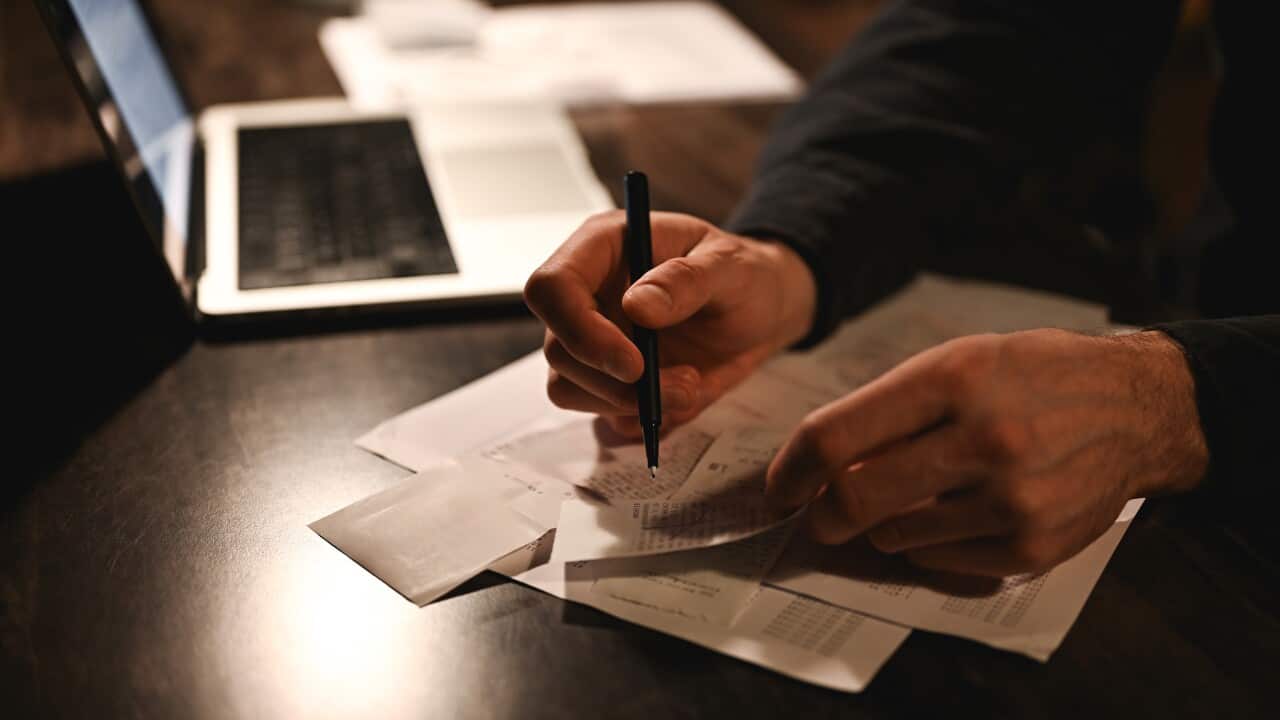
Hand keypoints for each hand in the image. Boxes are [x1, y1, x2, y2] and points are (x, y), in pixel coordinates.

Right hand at [524, 211, 815, 434]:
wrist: (761, 311)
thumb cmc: (743, 274)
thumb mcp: (731, 266)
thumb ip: (687, 281)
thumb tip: (636, 306)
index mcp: (601, 248)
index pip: (551, 288)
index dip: (580, 331)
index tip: (634, 365)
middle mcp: (586, 295)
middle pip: (559, 350)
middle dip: (616, 383)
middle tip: (684, 384)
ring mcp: (592, 341)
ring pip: (570, 389)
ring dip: (629, 404)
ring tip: (690, 387)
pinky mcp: (607, 380)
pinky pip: (601, 415)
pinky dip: (641, 419)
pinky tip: (680, 397)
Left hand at [766, 329, 1207, 576]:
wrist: (1135, 409)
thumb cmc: (1031, 377)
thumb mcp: (959, 359)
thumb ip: (888, 407)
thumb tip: (817, 463)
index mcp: (953, 379)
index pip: (837, 436)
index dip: (792, 469)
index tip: (780, 487)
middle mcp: (983, 438)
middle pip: (855, 498)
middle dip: (823, 512)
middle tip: (820, 512)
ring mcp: (1011, 499)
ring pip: (894, 536)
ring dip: (882, 525)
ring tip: (913, 497)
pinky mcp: (1032, 546)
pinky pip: (939, 561)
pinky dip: (929, 545)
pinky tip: (956, 513)